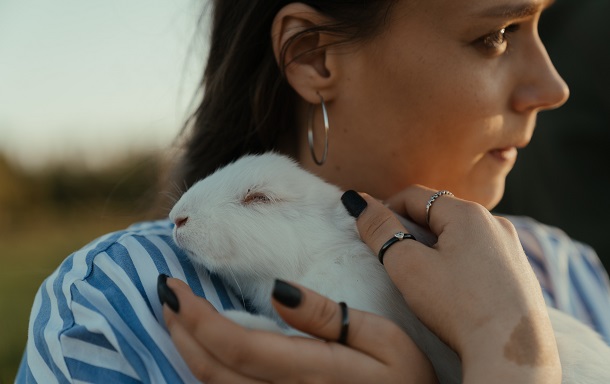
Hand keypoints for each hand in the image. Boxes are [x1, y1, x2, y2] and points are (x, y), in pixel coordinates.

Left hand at [160, 276, 437, 382]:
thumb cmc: (407, 380)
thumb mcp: (384, 339)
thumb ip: (328, 318)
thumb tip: (278, 290)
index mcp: (309, 371)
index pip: (234, 344)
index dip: (195, 316)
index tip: (173, 285)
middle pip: (212, 369)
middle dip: (180, 330)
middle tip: (165, 294)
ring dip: (186, 351)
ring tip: (176, 318)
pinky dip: (205, 373)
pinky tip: (204, 352)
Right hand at [342, 185, 561, 382]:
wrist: (510, 351)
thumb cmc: (458, 307)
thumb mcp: (407, 265)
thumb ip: (379, 229)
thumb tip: (358, 200)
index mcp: (468, 213)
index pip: (415, 196)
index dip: (386, 209)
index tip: (373, 231)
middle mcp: (495, 223)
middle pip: (439, 213)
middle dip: (412, 229)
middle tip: (395, 256)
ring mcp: (511, 247)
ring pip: (461, 235)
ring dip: (436, 246)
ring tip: (422, 275)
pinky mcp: (519, 271)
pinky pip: (480, 254)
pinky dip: (459, 261)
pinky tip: (452, 288)